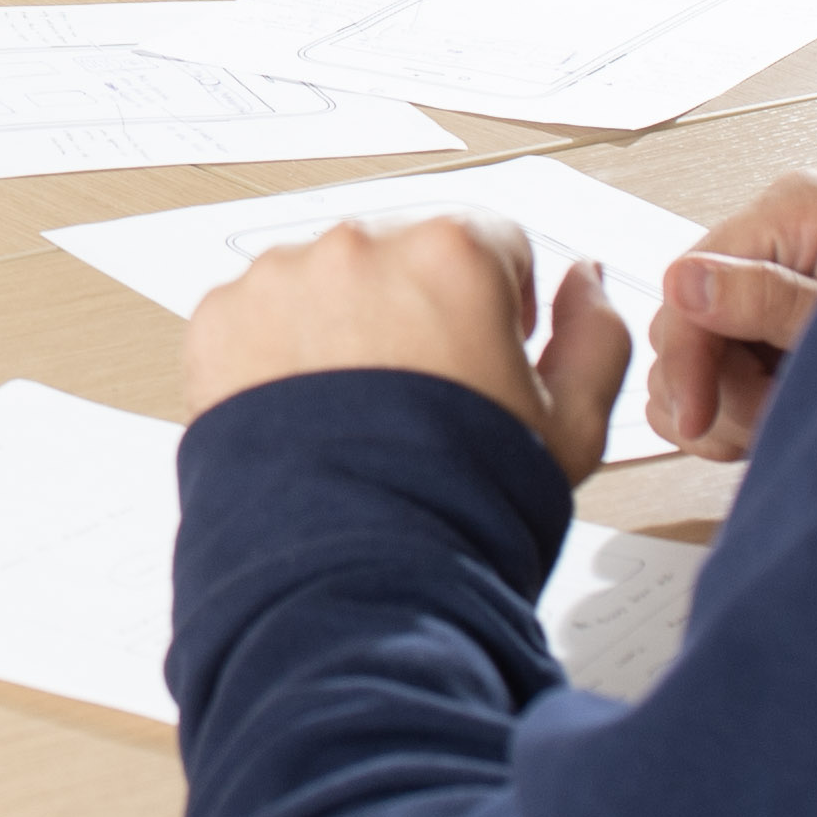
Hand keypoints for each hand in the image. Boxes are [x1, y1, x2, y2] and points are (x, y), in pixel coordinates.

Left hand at [183, 210, 629, 485]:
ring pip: (328, 282)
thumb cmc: (462, 506)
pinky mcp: (220, 320)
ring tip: (358, 416)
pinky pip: (262, 317)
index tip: (485, 355)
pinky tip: (310, 420)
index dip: (501, 307)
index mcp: (452, 253)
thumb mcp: (572, 427)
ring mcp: (280, 279)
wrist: (353, 572)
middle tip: (420, 398)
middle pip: (403, 256)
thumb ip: (596, 334)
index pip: (494, 244)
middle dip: (417, 310)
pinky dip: (280, 355)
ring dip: (346, 327)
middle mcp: (359, 246)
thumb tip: (588, 279)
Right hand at [641, 171, 816, 461]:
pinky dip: (722, 418)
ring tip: (784, 420)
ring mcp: (759, 289)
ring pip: (681, 360)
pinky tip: (770, 422)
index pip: (690, 282)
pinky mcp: (757, 333)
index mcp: (792, 210)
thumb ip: (769, 303)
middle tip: (773, 420)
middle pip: (679, 324)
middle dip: (717, 390)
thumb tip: (687, 283)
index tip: (697, 416)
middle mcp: (768, 240)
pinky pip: (696, 380)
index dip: (687, 356)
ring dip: (722, 410)